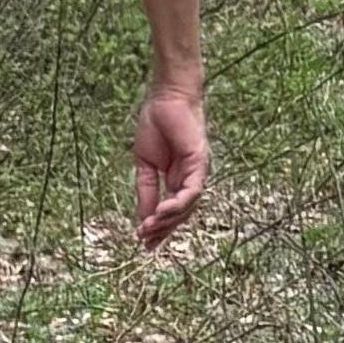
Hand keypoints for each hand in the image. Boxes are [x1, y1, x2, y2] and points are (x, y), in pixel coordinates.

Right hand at [132, 82, 207, 250]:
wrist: (165, 97)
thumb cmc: (156, 125)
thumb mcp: (145, 165)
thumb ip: (146, 191)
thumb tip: (143, 218)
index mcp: (177, 180)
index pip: (170, 212)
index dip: (159, 229)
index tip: (144, 244)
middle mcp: (189, 179)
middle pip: (180, 215)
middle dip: (162, 230)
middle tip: (144, 241)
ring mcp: (197, 173)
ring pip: (186, 208)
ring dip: (167, 221)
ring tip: (148, 228)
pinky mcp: (200, 164)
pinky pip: (191, 192)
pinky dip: (177, 205)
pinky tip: (161, 212)